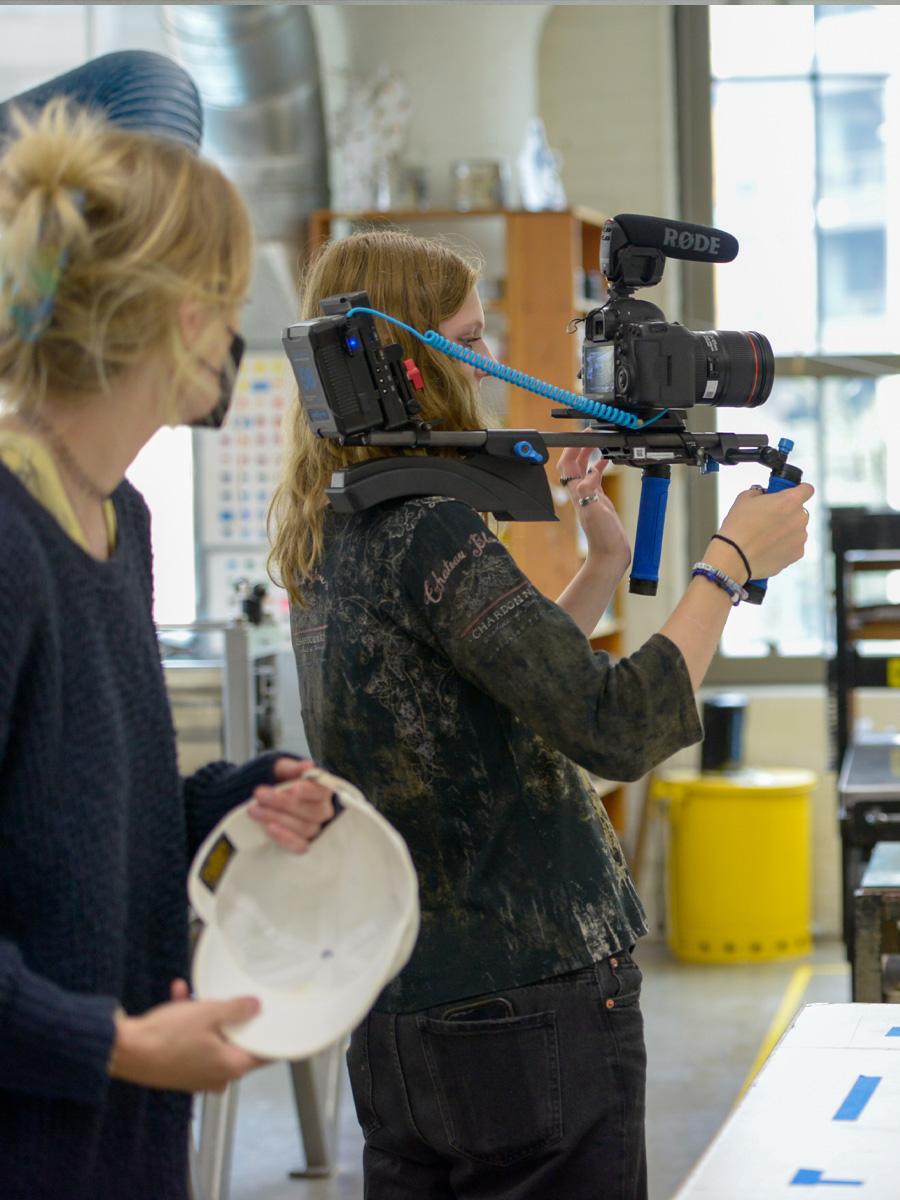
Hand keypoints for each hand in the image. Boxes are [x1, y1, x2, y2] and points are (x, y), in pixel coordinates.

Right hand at [109, 993, 263, 1092]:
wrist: (123, 1052)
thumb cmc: (169, 1035)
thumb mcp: (209, 1013)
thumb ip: (237, 1009)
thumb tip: (256, 1006)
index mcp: (231, 1067)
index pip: (263, 1054)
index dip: (269, 1034)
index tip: (273, 1017)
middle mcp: (216, 1077)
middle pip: (235, 1044)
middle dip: (228, 1018)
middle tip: (226, 998)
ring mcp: (195, 1076)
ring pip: (210, 1039)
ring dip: (202, 1015)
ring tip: (191, 993)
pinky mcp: (177, 1071)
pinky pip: (190, 1043)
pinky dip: (186, 1023)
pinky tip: (177, 994)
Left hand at [247, 757, 335, 852]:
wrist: (261, 798)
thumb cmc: (277, 781)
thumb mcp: (280, 769)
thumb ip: (292, 768)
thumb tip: (308, 765)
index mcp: (321, 789)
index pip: (322, 790)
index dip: (309, 790)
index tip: (293, 788)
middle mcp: (322, 809)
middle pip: (312, 811)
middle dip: (283, 803)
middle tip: (259, 794)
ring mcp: (313, 828)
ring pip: (304, 828)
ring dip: (278, 818)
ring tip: (255, 809)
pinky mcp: (302, 843)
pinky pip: (300, 846)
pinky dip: (286, 838)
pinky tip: (269, 829)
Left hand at [557, 447, 629, 569]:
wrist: (610, 555)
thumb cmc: (603, 537)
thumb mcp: (595, 511)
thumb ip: (590, 491)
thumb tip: (590, 472)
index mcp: (578, 493)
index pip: (568, 465)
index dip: (572, 449)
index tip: (584, 436)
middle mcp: (580, 493)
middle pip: (573, 464)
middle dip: (579, 447)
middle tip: (591, 435)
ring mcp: (589, 497)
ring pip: (584, 470)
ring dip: (588, 455)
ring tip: (599, 443)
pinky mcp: (599, 502)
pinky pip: (596, 478)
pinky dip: (600, 467)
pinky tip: (607, 462)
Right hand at [711, 481, 814, 581]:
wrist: (734, 558)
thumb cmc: (738, 528)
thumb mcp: (744, 499)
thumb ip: (759, 492)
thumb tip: (762, 495)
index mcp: (789, 501)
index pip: (807, 489)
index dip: (798, 490)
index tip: (789, 494)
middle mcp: (799, 518)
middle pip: (800, 511)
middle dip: (787, 512)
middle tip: (768, 518)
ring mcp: (800, 538)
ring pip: (796, 529)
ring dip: (786, 530)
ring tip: (764, 536)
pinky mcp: (797, 554)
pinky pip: (794, 545)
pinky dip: (784, 546)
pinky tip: (768, 547)